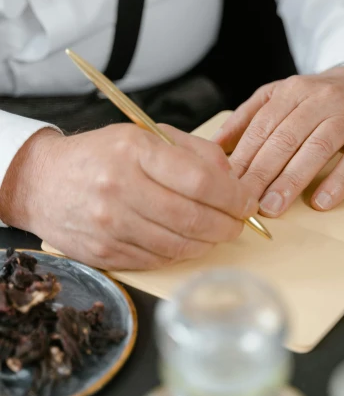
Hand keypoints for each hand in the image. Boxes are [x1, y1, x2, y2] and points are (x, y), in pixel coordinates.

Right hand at [0, 124, 256, 270]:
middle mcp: (120, 189)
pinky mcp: (105, 253)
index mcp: (134, 151)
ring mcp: (111, 225)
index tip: (247, 201)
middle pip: (194, 218)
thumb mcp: (146, 135)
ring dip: (208, 242)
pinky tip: (186, 240)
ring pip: (179, 245)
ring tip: (216, 231)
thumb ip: (195, 152)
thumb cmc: (102, 155)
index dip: (234, 196)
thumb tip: (235, 181)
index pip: (200, 180)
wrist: (44, 182)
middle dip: (228, 224)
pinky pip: (158, 260)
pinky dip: (181, 253)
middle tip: (238, 222)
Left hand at [214, 67, 343, 216]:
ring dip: (293, 179)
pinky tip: (321, 201)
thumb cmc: (324, 97)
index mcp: (293, 91)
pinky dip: (339, 180)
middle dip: (262, 172)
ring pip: (318, 147)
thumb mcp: (284, 95)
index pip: (263, 127)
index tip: (226, 185)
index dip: (243, 157)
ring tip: (274, 206)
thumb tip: (216, 145)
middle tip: (244, 202)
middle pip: (286, 138)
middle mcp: (321, 98)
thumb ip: (250, 116)